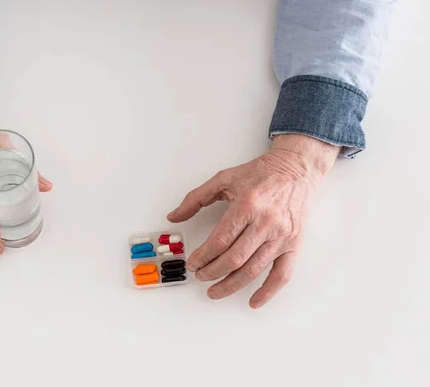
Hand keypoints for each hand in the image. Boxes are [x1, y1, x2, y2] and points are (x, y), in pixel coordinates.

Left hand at [167, 134, 338, 307]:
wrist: (297, 169)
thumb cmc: (260, 174)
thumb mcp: (224, 178)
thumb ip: (196, 198)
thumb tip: (174, 216)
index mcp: (247, 205)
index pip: (220, 240)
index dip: (203, 256)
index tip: (192, 263)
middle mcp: (266, 222)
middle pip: (234, 258)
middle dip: (212, 272)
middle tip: (199, 276)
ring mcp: (282, 236)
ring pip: (254, 270)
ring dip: (231, 285)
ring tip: (214, 291)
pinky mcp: (294, 245)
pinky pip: (282, 275)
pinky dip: (267, 292)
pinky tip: (253, 301)